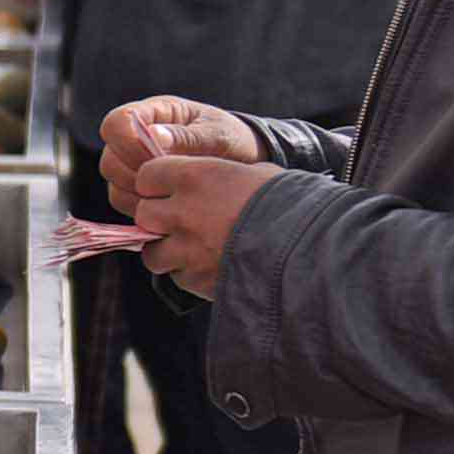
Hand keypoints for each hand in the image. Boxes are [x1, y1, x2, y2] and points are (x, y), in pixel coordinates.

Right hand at [98, 95, 261, 202]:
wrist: (244, 163)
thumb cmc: (233, 140)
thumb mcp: (218, 135)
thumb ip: (187, 137)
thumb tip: (154, 136)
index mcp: (153, 114)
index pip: (116, 124)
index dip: (127, 144)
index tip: (158, 159)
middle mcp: (135, 138)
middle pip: (110, 159)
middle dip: (135, 175)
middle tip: (168, 183)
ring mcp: (133, 165)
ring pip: (113, 183)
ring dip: (138, 194)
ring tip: (172, 195)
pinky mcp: (137, 189)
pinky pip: (123, 202)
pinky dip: (141, 208)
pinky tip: (169, 207)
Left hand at [127, 151, 277, 300]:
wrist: (309, 247)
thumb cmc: (291, 203)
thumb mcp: (257, 174)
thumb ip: (224, 177)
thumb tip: (219, 181)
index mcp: (196, 177)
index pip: (147, 175)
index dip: (156, 183)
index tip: (168, 189)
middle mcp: (183, 211)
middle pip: (144, 214)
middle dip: (157, 218)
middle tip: (180, 221)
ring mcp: (187, 248)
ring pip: (152, 252)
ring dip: (167, 251)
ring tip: (191, 250)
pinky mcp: (197, 279)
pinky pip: (178, 277)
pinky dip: (188, 274)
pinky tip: (211, 267)